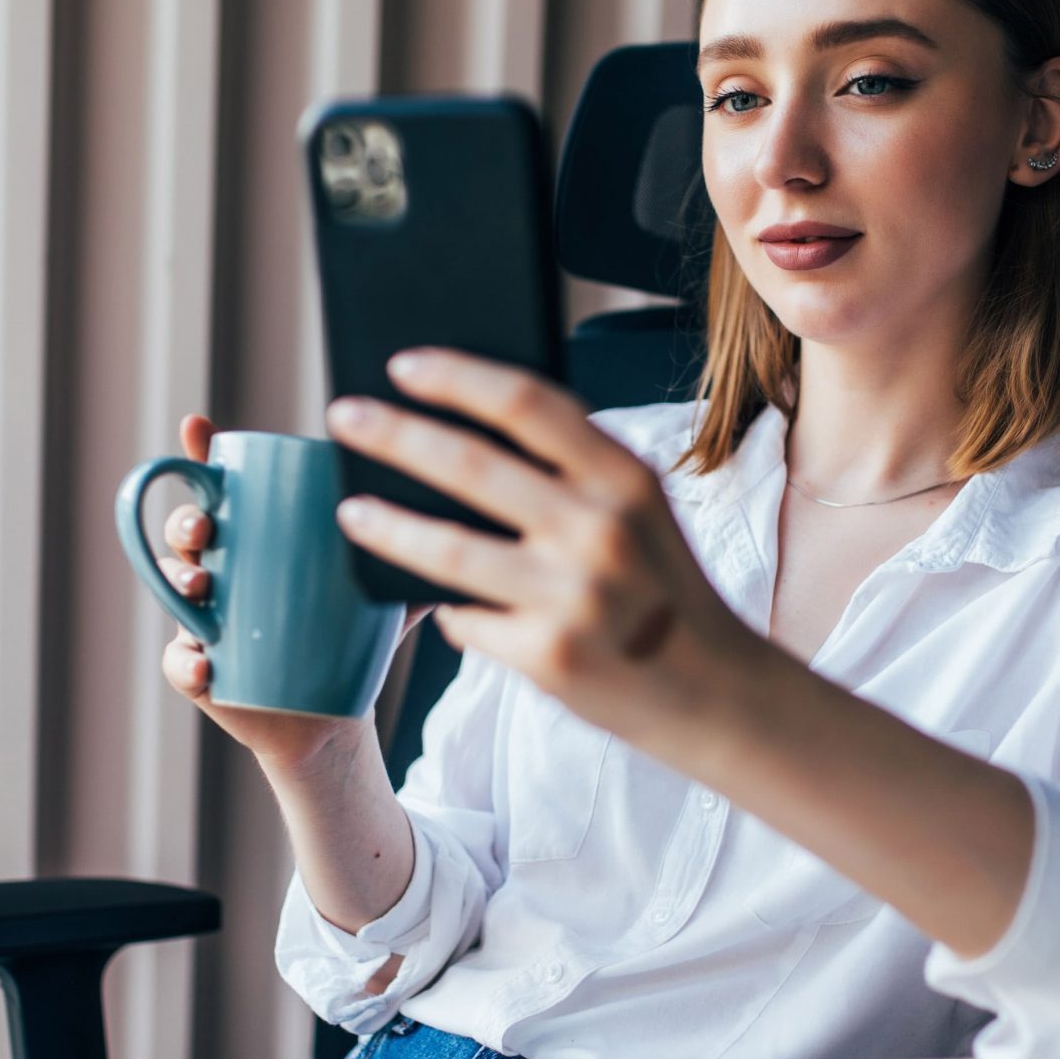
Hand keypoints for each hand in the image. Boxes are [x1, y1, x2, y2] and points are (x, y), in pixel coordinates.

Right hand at [157, 413, 431, 768]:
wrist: (327, 712)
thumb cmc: (351, 636)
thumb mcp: (382, 588)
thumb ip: (416, 548)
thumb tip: (474, 507)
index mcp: (254, 537)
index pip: (221, 486)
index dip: (199, 453)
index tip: (198, 424)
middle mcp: (219, 569)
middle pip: (186, 530)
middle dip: (187, 520)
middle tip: (207, 524)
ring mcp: (202, 618)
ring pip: (173, 588)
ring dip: (180, 580)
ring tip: (203, 584)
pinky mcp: (199, 671)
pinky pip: (178, 662)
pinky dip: (186, 662)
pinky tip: (205, 663)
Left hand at [322, 349, 762, 749]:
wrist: (716, 693)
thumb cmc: (662, 590)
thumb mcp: (641, 513)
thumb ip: (573, 475)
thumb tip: (458, 439)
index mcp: (625, 478)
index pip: (526, 403)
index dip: (456, 377)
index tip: (401, 364)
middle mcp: (601, 530)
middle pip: (469, 465)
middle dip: (394, 434)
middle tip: (344, 416)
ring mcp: (572, 596)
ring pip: (446, 549)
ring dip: (386, 525)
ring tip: (351, 511)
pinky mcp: (548, 657)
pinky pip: (467, 621)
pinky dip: (451, 612)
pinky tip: (442, 608)